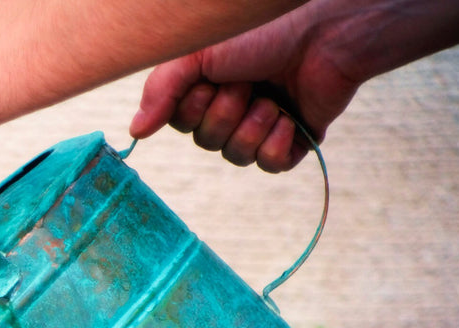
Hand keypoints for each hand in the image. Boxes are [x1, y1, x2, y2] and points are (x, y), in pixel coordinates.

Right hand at [129, 4, 363, 171]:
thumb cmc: (263, 34)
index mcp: (208, 88)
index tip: (212, 78)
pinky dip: (276, 141)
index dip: (194, 108)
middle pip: (208, 143)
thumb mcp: (198, 55)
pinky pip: (269, 164)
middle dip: (226, 113)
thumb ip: (161, 91)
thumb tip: (134, 132)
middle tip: (247, 83)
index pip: (180, 124)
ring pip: (237, 156)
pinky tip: (286, 115)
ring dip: (253, 126)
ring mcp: (262, 126)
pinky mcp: (292, 140)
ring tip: (271, 98)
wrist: (324, 33)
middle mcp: (232, 109)